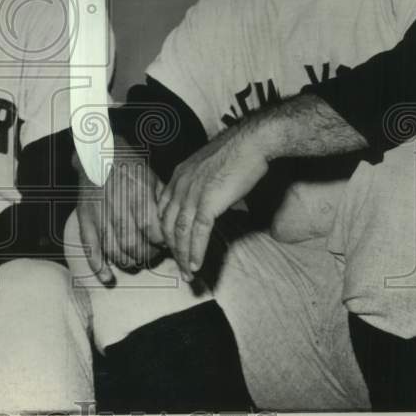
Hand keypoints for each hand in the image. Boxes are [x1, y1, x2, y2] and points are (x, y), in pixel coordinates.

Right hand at [74, 136, 164, 284]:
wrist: (98, 151)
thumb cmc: (129, 165)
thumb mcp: (152, 177)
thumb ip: (161, 204)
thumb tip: (172, 228)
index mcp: (138, 195)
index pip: (153, 231)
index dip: (161, 243)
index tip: (165, 244)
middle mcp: (118, 206)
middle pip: (134, 245)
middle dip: (147, 255)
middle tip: (153, 254)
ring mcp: (99, 213)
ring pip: (115, 250)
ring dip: (128, 261)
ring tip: (136, 259)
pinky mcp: (85, 217)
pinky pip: (90, 246)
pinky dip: (98, 265)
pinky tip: (107, 277)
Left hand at [157, 125, 268, 279]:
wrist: (251, 142)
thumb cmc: (237, 153)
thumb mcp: (209, 168)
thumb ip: (202, 185)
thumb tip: (208, 202)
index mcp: (178, 176)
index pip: (164, 209)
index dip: (165, 230)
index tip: (172, 246)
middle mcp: (180, 185)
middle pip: (168, 224)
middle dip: (172, 249)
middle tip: (179, 266)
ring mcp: (192, 193)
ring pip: (180, 232)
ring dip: (183, 256)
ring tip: (188, 273)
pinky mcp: (208, 201)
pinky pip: (198, 233)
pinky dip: (196, 251)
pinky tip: (196, 264)